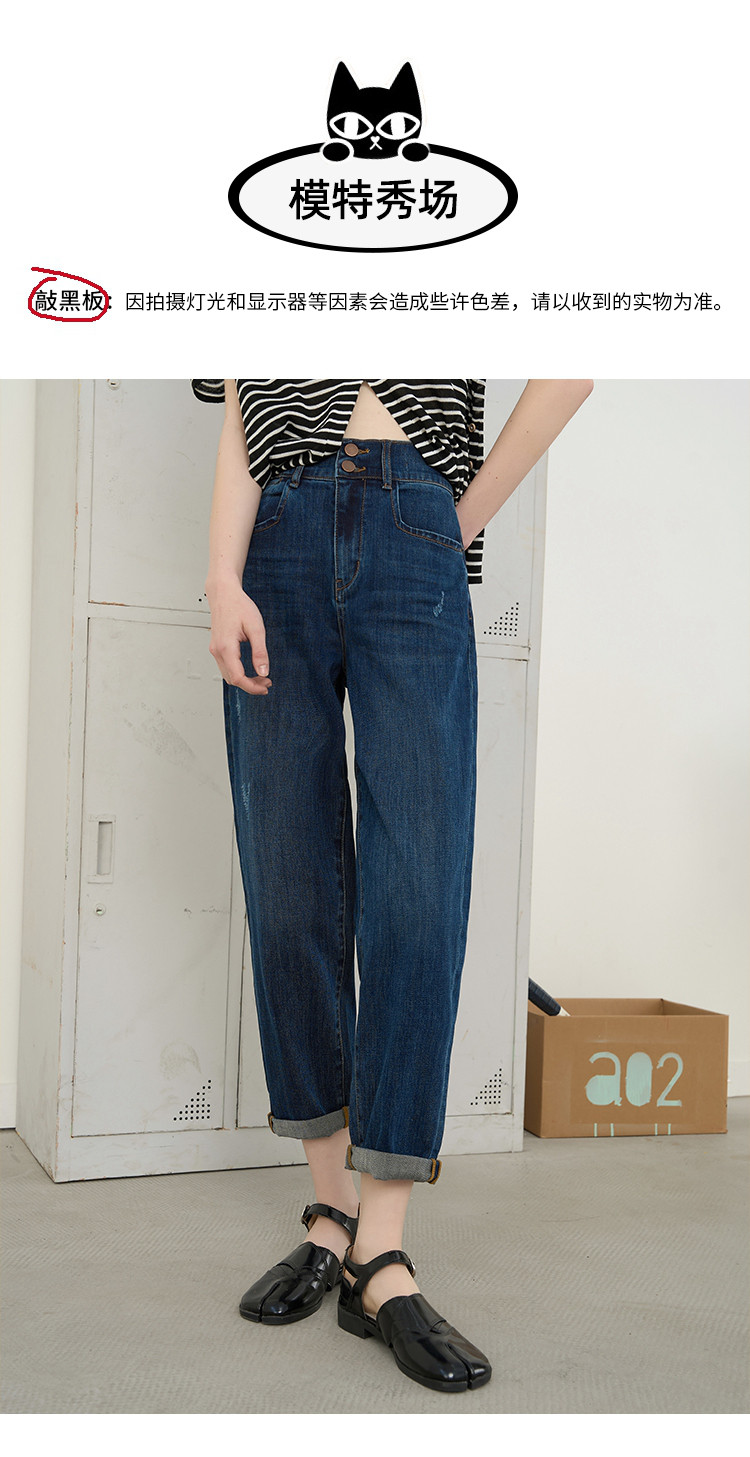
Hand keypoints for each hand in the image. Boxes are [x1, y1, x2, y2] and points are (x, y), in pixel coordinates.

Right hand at [207, 578, 271, 694]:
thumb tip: (263, 671)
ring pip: (228, 675)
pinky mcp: (216, 647)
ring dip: (244, 680)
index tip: (266, 686)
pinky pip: (226, 667)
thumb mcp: (256, 628)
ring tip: (261, 677)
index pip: (238, 678)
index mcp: (226, 647)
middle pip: (232, 679)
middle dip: (250, 685)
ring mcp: (215, 649)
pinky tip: (250, 670)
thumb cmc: (238, 606)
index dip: (252, 687)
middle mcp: (217, 651)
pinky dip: (238, 673)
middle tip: (267, 682)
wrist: (224, 593)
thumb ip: (260, 652)